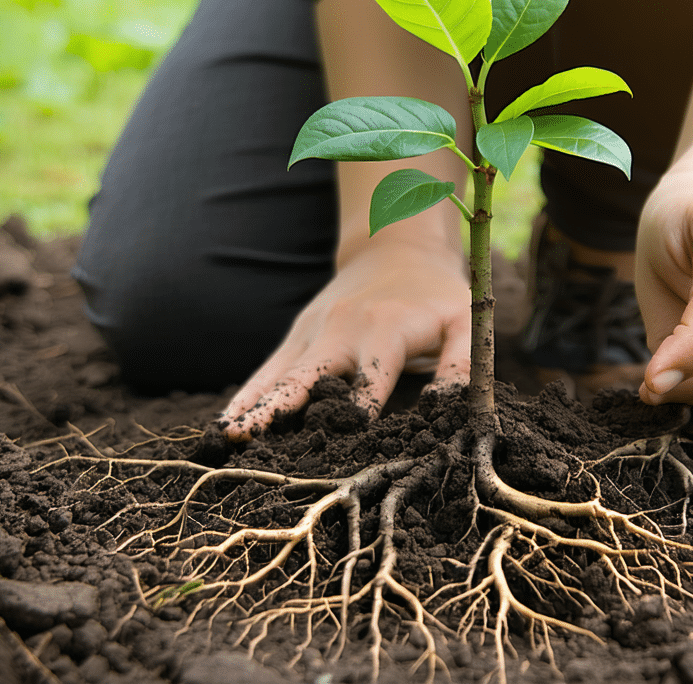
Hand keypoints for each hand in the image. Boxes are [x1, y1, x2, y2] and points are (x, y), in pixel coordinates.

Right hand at [221, 241, 470, 440]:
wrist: (395, 246)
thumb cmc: (436, 294)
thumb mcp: (465, 320)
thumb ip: (464, 364)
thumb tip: (449, 410)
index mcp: (385, 330)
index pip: (369, 379)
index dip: (356, 413)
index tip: (341, 445)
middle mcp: (341, 331)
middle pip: (307, 376)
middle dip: (280, 408)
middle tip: (251, 439)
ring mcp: (313, 333)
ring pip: (278, 375)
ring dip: (254, 406)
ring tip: (226, 438)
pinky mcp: (297, 337)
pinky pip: (267, 371)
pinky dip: (247, 395)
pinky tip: (226, 424)